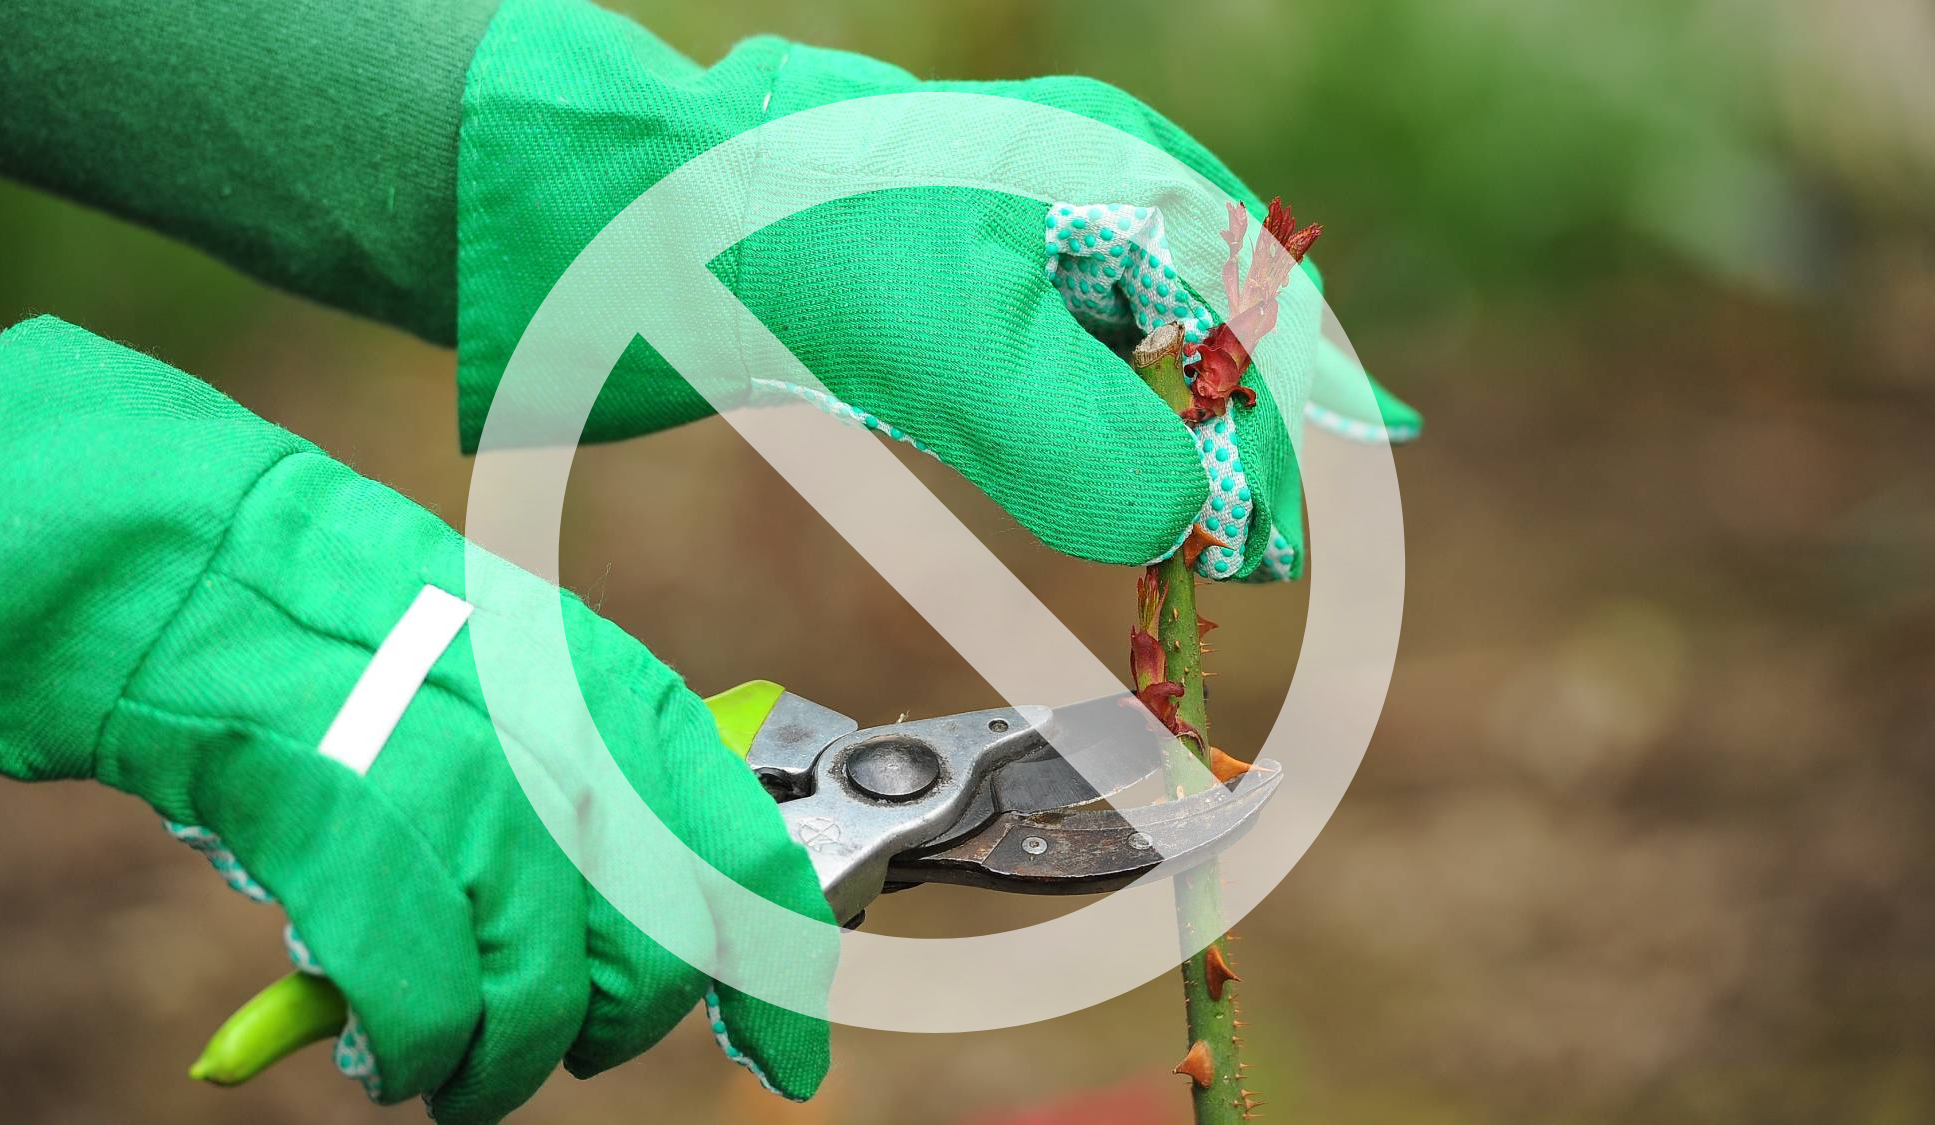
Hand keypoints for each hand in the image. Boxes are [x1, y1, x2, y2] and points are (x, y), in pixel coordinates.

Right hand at [0, 317, 833, 1121]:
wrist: (158, 552)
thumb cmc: (321, 622)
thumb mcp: (490, 666)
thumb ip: (576, 766)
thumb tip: (658, 899)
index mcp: (587, 663)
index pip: (728, 821)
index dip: (770, 954)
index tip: (788, 1051)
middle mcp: (533, 699)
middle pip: (649, 917)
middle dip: (624, 1015)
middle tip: (560, 1044)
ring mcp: (427, 742)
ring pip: (540, 967)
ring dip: (504, 1057)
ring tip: (453, 1072)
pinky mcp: (312, 792)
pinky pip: (416, 978)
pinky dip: (414, 1042)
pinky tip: (384, 1054)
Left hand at [455, 0, 1414, 581]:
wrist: (620, 209)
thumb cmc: (792, 243)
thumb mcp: (957, 346)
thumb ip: (1086, 440)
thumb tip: (1185, 525)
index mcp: (1116, 171)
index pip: (1263, 308)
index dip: (1307, 418)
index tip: (1333, 510)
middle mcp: (1086, 199)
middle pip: (1213, 336)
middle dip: (1245, 449)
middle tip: (1257, 559)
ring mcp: (1019, 250)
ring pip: (1138, 370)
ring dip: (1169, 461)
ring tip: (1205, 549)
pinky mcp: (955, 305)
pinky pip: (1061, 388)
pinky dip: (1092, 453)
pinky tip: (1103, 500)